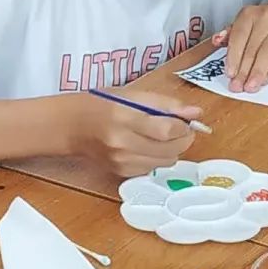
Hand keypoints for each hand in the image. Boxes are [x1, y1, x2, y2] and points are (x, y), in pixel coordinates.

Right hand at [71, 88, 201, 176]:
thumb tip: (196, 112)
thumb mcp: (132, 95)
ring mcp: (121, 162)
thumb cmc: (101, 104)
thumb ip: (166, 104)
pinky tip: (148, 146)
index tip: (187, 120)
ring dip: (172, 149)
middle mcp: (122, 143)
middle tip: (180, 128)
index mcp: (124, 117)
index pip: (166, 130)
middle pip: (170, 150)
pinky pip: (152, 168)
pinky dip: (157, 158)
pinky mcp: (121, 173)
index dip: (184, 126)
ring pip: (165, 162)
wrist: (71, 126)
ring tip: (162, 136)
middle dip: (183, 139)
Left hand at [213, 0, 267, 92]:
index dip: (233, 57)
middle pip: (251, 49)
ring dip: (256, 74)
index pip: (237, 38)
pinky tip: (264, 81)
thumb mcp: (252, 18)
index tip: (229, 73)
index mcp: (249, 14)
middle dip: (243, 71)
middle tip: (237, 87)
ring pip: (265, 55)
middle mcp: (264, 19)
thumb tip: (216, 41)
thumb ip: (234, 31)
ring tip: (250, 88)